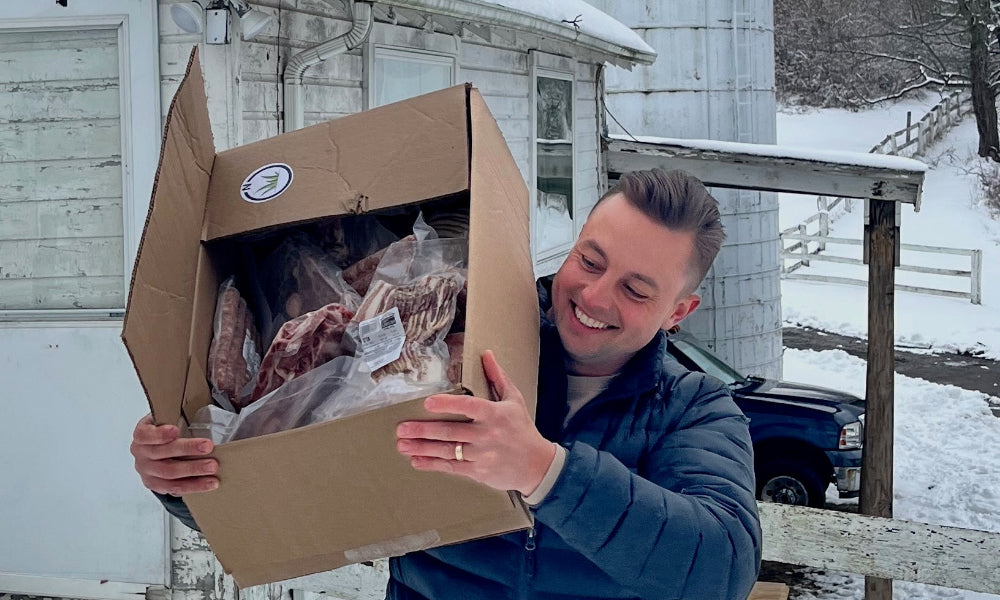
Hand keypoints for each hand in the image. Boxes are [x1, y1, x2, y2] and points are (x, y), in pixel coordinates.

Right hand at [131, 414, 218, 494]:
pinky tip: (210, 483)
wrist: (156, 451)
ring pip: (169, 474)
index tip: (175, 430)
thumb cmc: (166, 431)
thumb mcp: (166, 418)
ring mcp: (147, 471)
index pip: (145, 434)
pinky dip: (194, 486)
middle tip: (208, 446)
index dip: (159, 433)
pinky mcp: (156, 485)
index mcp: (141, 434)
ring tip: (213, 467)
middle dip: (187, 449)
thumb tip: (206, 403)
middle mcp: (140, 454)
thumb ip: (177, 414)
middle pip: (162, 454)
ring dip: (193, 470)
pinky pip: (175, 488)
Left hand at [396, 350, 555, 494]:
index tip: (428, 403)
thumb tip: (486, 354)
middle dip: (424, 431)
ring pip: (447, 451)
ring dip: (423, 448)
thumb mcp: (514, 400)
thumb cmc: (522, 429)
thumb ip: (498, 377)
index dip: (448, 405)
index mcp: (496, 414)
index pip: (469, 407)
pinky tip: (417, 460)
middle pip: (451, 432)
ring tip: (402, 444)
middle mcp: (487, 435)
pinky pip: (452, 467)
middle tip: (402, 428)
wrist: (536, 465)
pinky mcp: (478, 471)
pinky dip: (433, 464)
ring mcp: (482, 455)